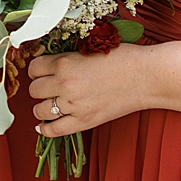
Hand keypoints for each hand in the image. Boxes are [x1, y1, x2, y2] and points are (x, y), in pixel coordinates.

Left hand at [27, 45, 144, 136]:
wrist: (147, 76)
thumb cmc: (124, 59)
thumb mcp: (90, 49)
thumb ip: (68, 58)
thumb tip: (49, 65)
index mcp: (65, 63)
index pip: (34, 68)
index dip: (37, 69)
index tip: (42, 72)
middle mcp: (65, 84)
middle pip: (34, 89)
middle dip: (39, 87)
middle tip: (48, 86)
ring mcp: (73, 105)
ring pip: (39, 110)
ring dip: (41, 106)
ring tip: (49, 103)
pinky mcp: (84, 121)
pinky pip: (54, 130)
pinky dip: (44, 129)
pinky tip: (42, 125)